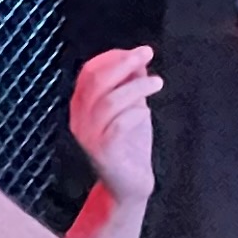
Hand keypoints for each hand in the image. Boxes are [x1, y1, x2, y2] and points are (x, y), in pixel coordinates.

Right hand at [70, 44, 160, 204]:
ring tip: (157, 83)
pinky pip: (118, 126)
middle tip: (147, 55)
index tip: (140, 52)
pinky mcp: (104, 154)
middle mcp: (79, 120)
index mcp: (81, 106)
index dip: (114, 57)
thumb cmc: (130, 145)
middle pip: (95, 81)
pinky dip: (135, 113)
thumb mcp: (131, 107)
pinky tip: (147, 112)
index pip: (89, 72)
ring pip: (109, 101)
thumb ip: (131, 83)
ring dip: (137, 87)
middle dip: (124, 63)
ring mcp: (89, 138)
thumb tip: (139, 57)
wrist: (129, 186)